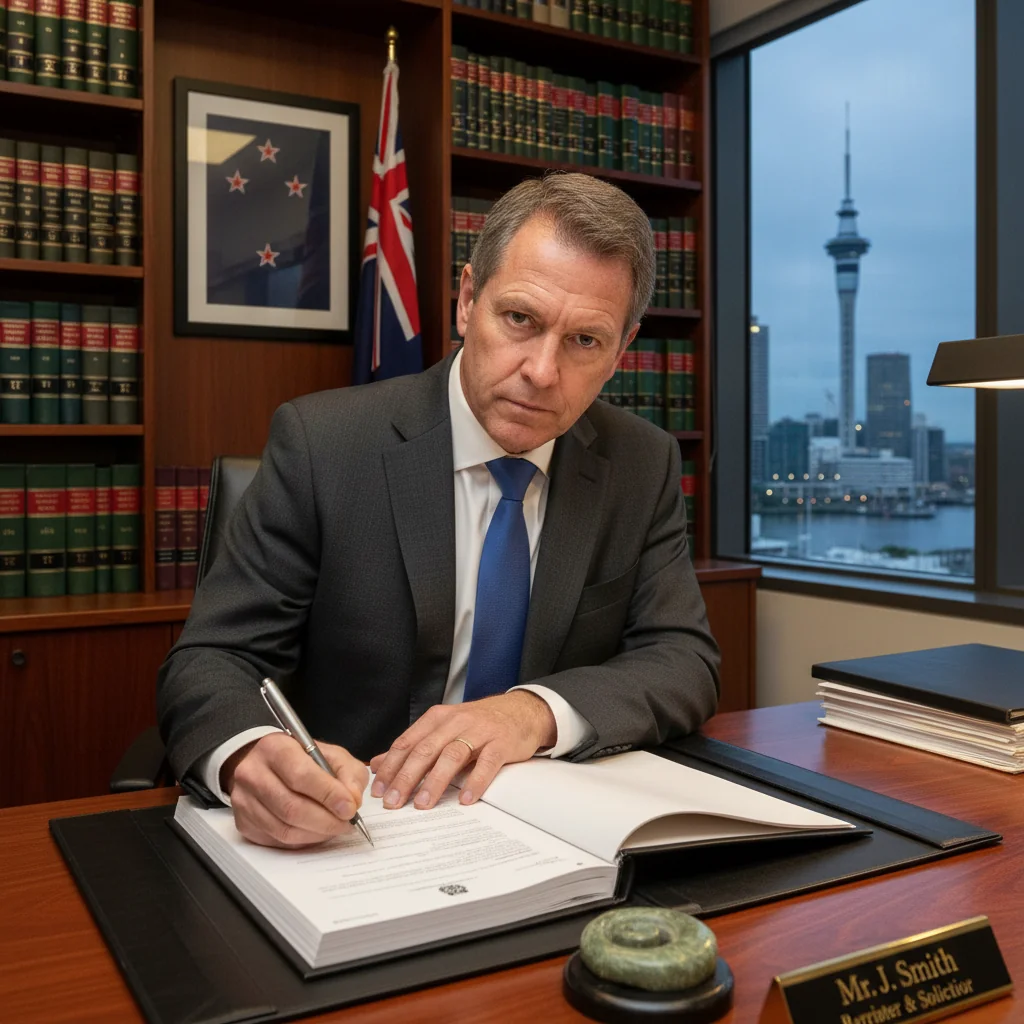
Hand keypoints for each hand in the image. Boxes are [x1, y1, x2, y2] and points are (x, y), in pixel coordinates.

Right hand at [222, 732, 368, 847]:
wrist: (262, 763)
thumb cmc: (299, 758)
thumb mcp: (329, 753)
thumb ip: (347, 772)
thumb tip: (353, 800)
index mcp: (275, 748)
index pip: (301, 775)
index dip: (329, 795)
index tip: (350, 807)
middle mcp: (253, 773)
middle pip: (291, 807)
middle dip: (326, 820)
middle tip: (347, 823)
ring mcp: (244, 800)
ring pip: (284, 829)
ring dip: (317, 834)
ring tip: (335, 827)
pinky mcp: (243, 822)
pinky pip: (276, 840)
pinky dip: (302, 841)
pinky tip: (316, 832)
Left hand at [368, 691, 556, 810]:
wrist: (522, 711)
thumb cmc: (479, 723)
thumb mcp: (443, 729)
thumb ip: (412, 746)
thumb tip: (376, 764)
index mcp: (438, 718)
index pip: (407, 743)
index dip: (391, 767)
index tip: (379, 790)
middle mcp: (456, 722)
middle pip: (426, 750)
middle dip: (406, 777)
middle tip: (394, 802)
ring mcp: (480, 731)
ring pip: (452, 755)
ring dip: (435, 781)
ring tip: (424, 803)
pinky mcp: (502, 742)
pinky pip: (487, 763)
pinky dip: (476, 781)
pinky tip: (466, 798)